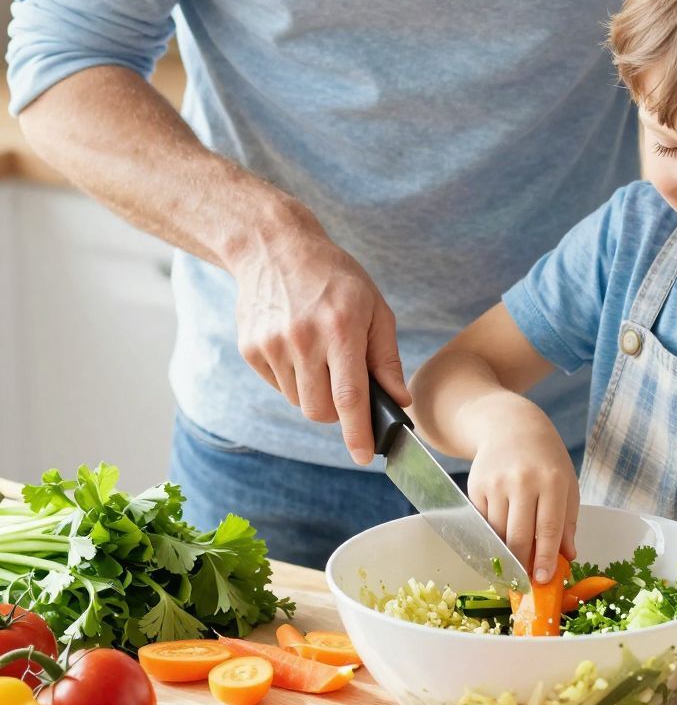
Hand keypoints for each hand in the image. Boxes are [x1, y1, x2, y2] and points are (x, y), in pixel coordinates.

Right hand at [229, 207, 408, 466]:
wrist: (273, 247)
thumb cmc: (334, 277)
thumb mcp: (374, 307)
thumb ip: (386, 358)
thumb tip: (398, 401)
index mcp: (340, 329)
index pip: (350, 398)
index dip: (358, 433)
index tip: (364, 457)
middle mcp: (303, 339)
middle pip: (321, 411)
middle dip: (338, 413)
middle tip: (346, 385)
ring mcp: (272, 345)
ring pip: (299, 402)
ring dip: (314, 393)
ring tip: (319, 354)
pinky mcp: (251, 349)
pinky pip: (278, 387)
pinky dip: (293, 379)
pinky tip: (296, 346)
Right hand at [465, 396, 578, 583]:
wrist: (511, 426)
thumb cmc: (546, 460)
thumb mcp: (567, 484)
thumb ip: (567, 522)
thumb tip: (566, 557)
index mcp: (552, 481)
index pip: (548, 528)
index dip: (544, 558)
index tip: (542, 579)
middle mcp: (522, 481)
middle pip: (518, 536)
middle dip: (521, 564)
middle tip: (525, 580)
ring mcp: (496, 483)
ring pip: (498, 533)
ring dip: (506, 551)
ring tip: (515, 558)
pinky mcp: (476, 486)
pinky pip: (484, 523)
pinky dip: (492, 534)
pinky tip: (501, 533)